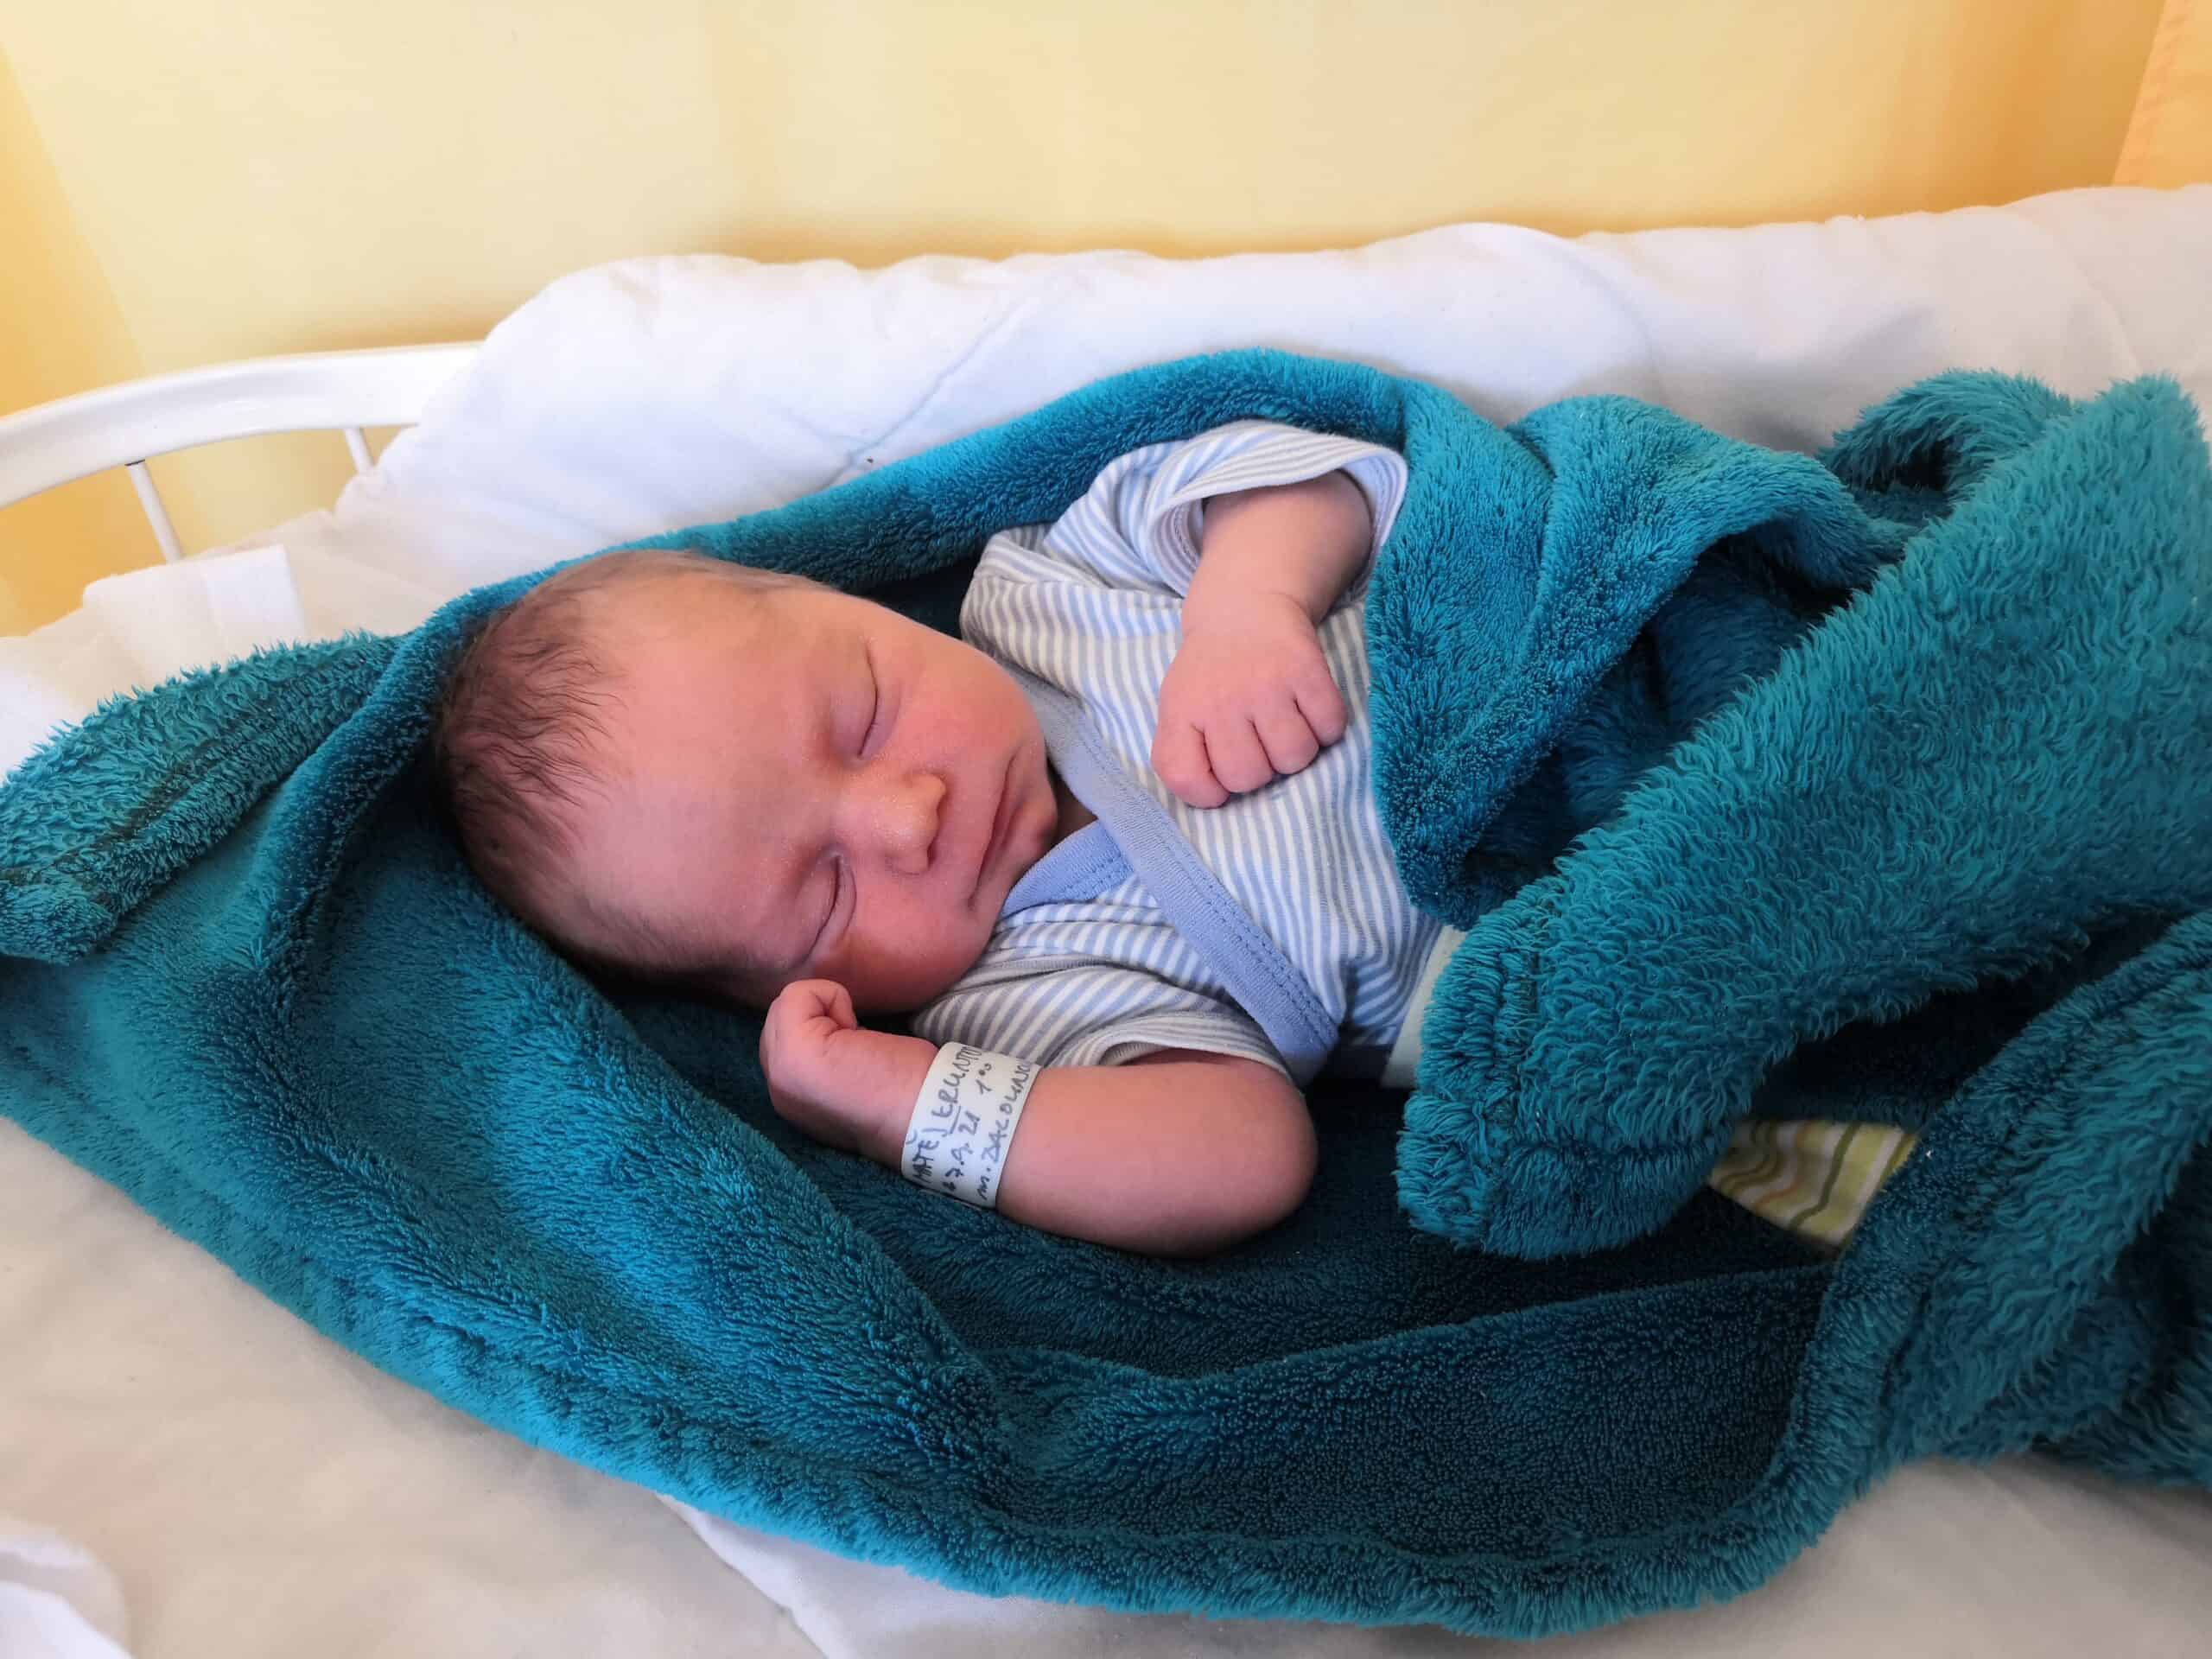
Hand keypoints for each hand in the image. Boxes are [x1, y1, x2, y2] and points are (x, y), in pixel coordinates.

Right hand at [759, 979, 923, 1158]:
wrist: (925, 1118)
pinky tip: (855, 1026)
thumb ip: (826, 1058)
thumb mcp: (852, 1077)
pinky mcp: (793, 1052)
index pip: (782, 1039)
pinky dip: (828, 994)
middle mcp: (777, 1088)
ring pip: (782, 1007)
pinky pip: (794, 995)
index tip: (853, 1052)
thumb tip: (831, 1025)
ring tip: (855, 1039)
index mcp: (793, 1097)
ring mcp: (780, 1072)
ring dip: (823, 1008)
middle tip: (855, 1043)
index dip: (818, 1028)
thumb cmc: (905, 1093)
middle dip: (816, 1015)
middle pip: (777, 1020)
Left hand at [1152, 595, 1347, 807]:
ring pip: (1295, 758)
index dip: (1209, 791)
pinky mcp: (1307, 670)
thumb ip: (1181, 754)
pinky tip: (1308, 709)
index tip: (1220, 771)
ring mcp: (1266, 684)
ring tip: (1283, 724)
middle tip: (1257, 740)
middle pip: (1249, 777)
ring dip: (1296, 750)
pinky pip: (1330, 730)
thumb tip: (1213, 798)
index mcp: (1182, 710)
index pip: (1186, 779)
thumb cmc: (1210, 672)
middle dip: (1259, 768)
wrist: (1244, 607)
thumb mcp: (1177, 707)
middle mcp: (1222, 698)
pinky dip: (1326, 727)